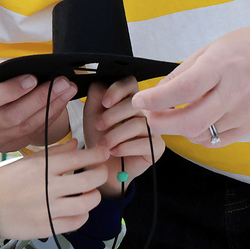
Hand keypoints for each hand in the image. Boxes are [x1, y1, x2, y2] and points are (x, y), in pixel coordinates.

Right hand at [0, 60, 74, 151]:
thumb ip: (8, 70)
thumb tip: (35, 70)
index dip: (12, 90)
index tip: (33, 78)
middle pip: (14, 116)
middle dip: (41, 98)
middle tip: (62, 83)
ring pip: (27, 127)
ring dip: (52, 107)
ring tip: (67, 90)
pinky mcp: (9, 146)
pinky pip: (33, 133)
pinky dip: (49, 117)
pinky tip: (61, 103)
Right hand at [0, 141, 109, 239]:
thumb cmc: (3, 181)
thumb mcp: (26, 161)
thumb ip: (53, 153)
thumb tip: (77, 143)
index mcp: (43, 167)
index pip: (80, 157)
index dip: (97, 154)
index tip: (104, 153)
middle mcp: (48, 187)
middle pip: (90, 179)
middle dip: (101, 173)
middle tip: (100, 172)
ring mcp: (49, 209)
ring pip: (87, 203)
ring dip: (94, 196)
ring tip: (90, 193)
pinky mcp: (47, 227)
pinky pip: (76, 222)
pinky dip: (82, 215)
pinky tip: (78, 210)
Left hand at [81, 79, 165, 198]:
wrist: (101, 164)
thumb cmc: (99, 137)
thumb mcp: (92, 113)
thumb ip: (96, 95)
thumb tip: (103, 85)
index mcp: (129, 99)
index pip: (130, 83)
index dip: (117, 90)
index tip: (104, 103)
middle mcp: (145, 111)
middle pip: (134, 103)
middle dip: (112, 115)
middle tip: (99, 126)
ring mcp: (154, 128)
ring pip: (138, 124)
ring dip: (115, 135)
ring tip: (104, 144)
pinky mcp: (157, 147)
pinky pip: (145, 143)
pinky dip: (125, 148)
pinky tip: (114, 151)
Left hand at [131, 22, 249, 145]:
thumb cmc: (249, 47)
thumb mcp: (211, 49)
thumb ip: (183, 73)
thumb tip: (157, 94)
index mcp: (222, 66)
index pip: (183, 90)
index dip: (156, 99)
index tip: (140, 100)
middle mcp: (235, 91)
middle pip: (190, 121)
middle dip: (161, 123)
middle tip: (149, 116)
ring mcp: (246, 112)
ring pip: (201, 134)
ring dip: (179, 129)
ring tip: (173, 115)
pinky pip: (217, 140)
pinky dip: (200, 134)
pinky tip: (196, 121)